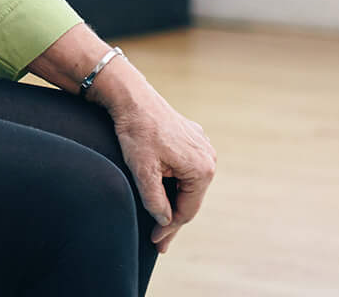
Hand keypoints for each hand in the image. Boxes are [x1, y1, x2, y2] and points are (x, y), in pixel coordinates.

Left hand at [94, 71, 215, 252]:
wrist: (130, 96)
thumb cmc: (137, 130)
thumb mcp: (143, 170)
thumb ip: (155, 200)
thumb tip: (164, 220)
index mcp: (202, 168)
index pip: (186, 210)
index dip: (169, 228)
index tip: (155, 241)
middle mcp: (208, 157)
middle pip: (189, 198)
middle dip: (171, 218)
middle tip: (158, 240)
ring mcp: (201, 146)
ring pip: (187, 184)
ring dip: (173, 200)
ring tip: (160, 221)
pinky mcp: (190, 139)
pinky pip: (184, 169)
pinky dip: (173, 182)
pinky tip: (164, 194)